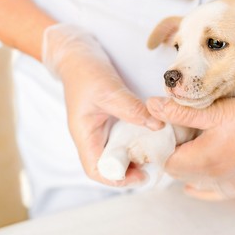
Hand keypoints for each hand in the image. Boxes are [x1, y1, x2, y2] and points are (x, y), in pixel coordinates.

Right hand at [42, 24, 163, 185]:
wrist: (77, 55)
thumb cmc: (85, 72)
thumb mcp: (108, 90)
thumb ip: (131, 109)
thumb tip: (157, 126)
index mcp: (84, 135)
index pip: (96, 170)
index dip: (118, 179)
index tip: (141, 175)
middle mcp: (91, 137)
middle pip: (109, 166)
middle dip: (130, 170)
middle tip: (153, 163)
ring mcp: (100, 130)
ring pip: (117, 153)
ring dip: (134, 156)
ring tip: (154, 152)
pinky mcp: (108, 122)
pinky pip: (122, 138)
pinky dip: (135, 141)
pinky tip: (150, 135)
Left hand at [147, 83, 234, 197]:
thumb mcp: (212, 111)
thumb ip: (179, 112)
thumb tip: (151, 106)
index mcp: (202, 161)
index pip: (167, 162)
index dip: (165, 146)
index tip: (171, 132)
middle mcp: (212, 178)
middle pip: (179, 172)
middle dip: (176, 155)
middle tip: (184, 136)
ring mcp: (227, 185)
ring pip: (194, 181)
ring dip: (189, 166)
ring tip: (197, 147)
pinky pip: (213, 192)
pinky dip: (203, 185)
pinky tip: (199, 180)